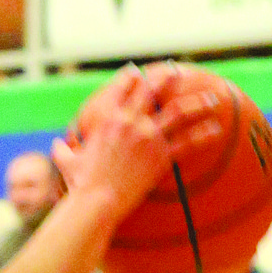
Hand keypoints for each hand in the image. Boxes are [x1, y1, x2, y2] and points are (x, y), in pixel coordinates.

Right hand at [53, 61, 221, 228]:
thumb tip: (55, 146)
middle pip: (154, 91)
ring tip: (212, 98)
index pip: (121, 88)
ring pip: (179, 112)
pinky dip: (204, 134)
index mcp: (107, 119)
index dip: (130, 77)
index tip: (138, 72)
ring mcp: (148, 137)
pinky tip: (216, 129)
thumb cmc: (80, 184)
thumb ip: (63, 151)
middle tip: (178, 71)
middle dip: (167, 78)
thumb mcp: (68, 163)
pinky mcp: (161, 156)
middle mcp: (130, 122)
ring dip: (197, 102)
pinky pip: (188, 142)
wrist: (97, 201)